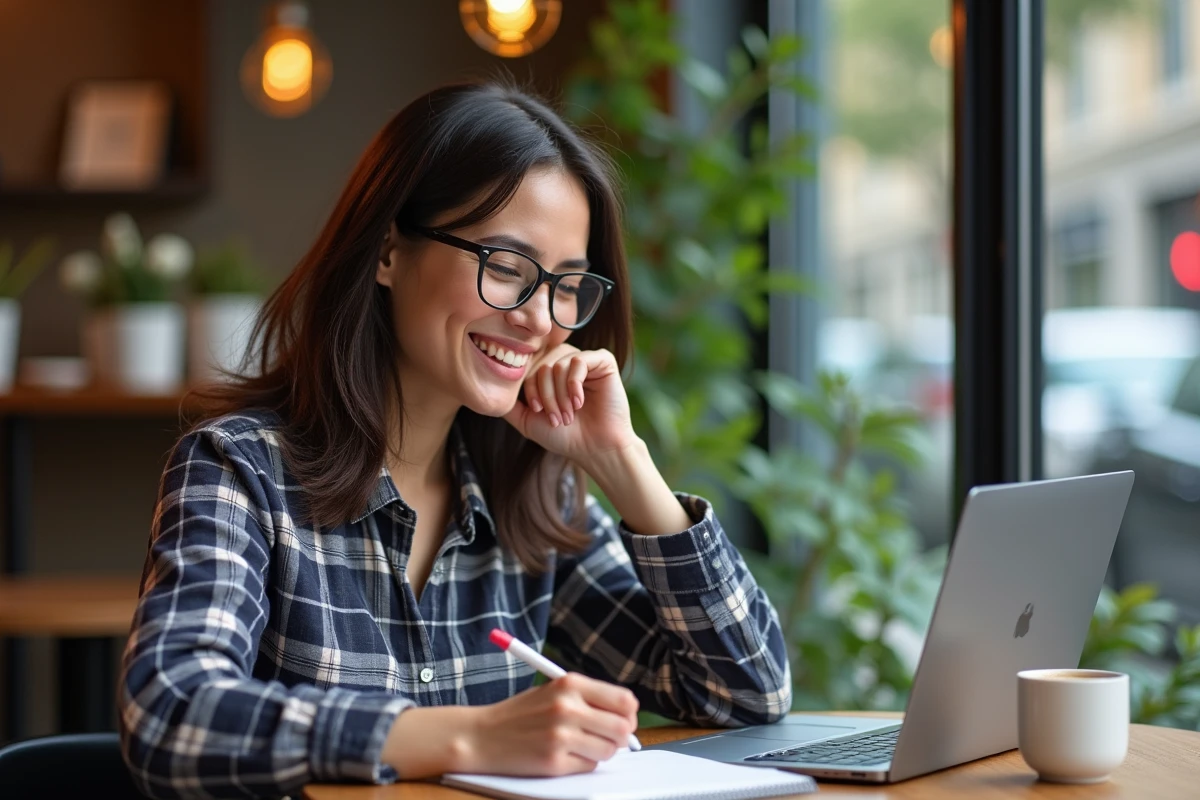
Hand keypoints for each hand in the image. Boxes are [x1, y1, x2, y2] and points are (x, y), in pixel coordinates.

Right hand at [460, 673, 639, 775]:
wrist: (481, 735)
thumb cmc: (519, 713)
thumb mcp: (553, 691)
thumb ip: (587, 698)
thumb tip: (626, 715)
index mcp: (570, 684)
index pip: (624, 700)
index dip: (629, 713)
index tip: (625, 719)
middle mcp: (567, 708)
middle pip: (622, 728)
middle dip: (621, 736)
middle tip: (609, 737)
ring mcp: (561, 736)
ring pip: (609, 750)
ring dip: (601, 751)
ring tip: (582, 744)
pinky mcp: (554, 762)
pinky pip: (589, 766)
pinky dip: (583, 763)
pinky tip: (565, 754)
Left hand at [503, 344, 638, 465]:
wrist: (595, 448)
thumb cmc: (564, 436)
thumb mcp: (527, 420)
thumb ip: (508, 405)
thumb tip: (489, 390)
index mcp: (548, 372)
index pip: (527, 366)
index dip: (529, 388)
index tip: (538, 411)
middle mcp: (565, 362)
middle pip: (542, 364)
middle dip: (545, 395)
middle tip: (556, 418)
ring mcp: (584, 360)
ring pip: (558, 364)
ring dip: (560, 394)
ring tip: (569, 414)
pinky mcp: (603, 361)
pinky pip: (579, 360)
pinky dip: (574, 384)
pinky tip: (579, 402)